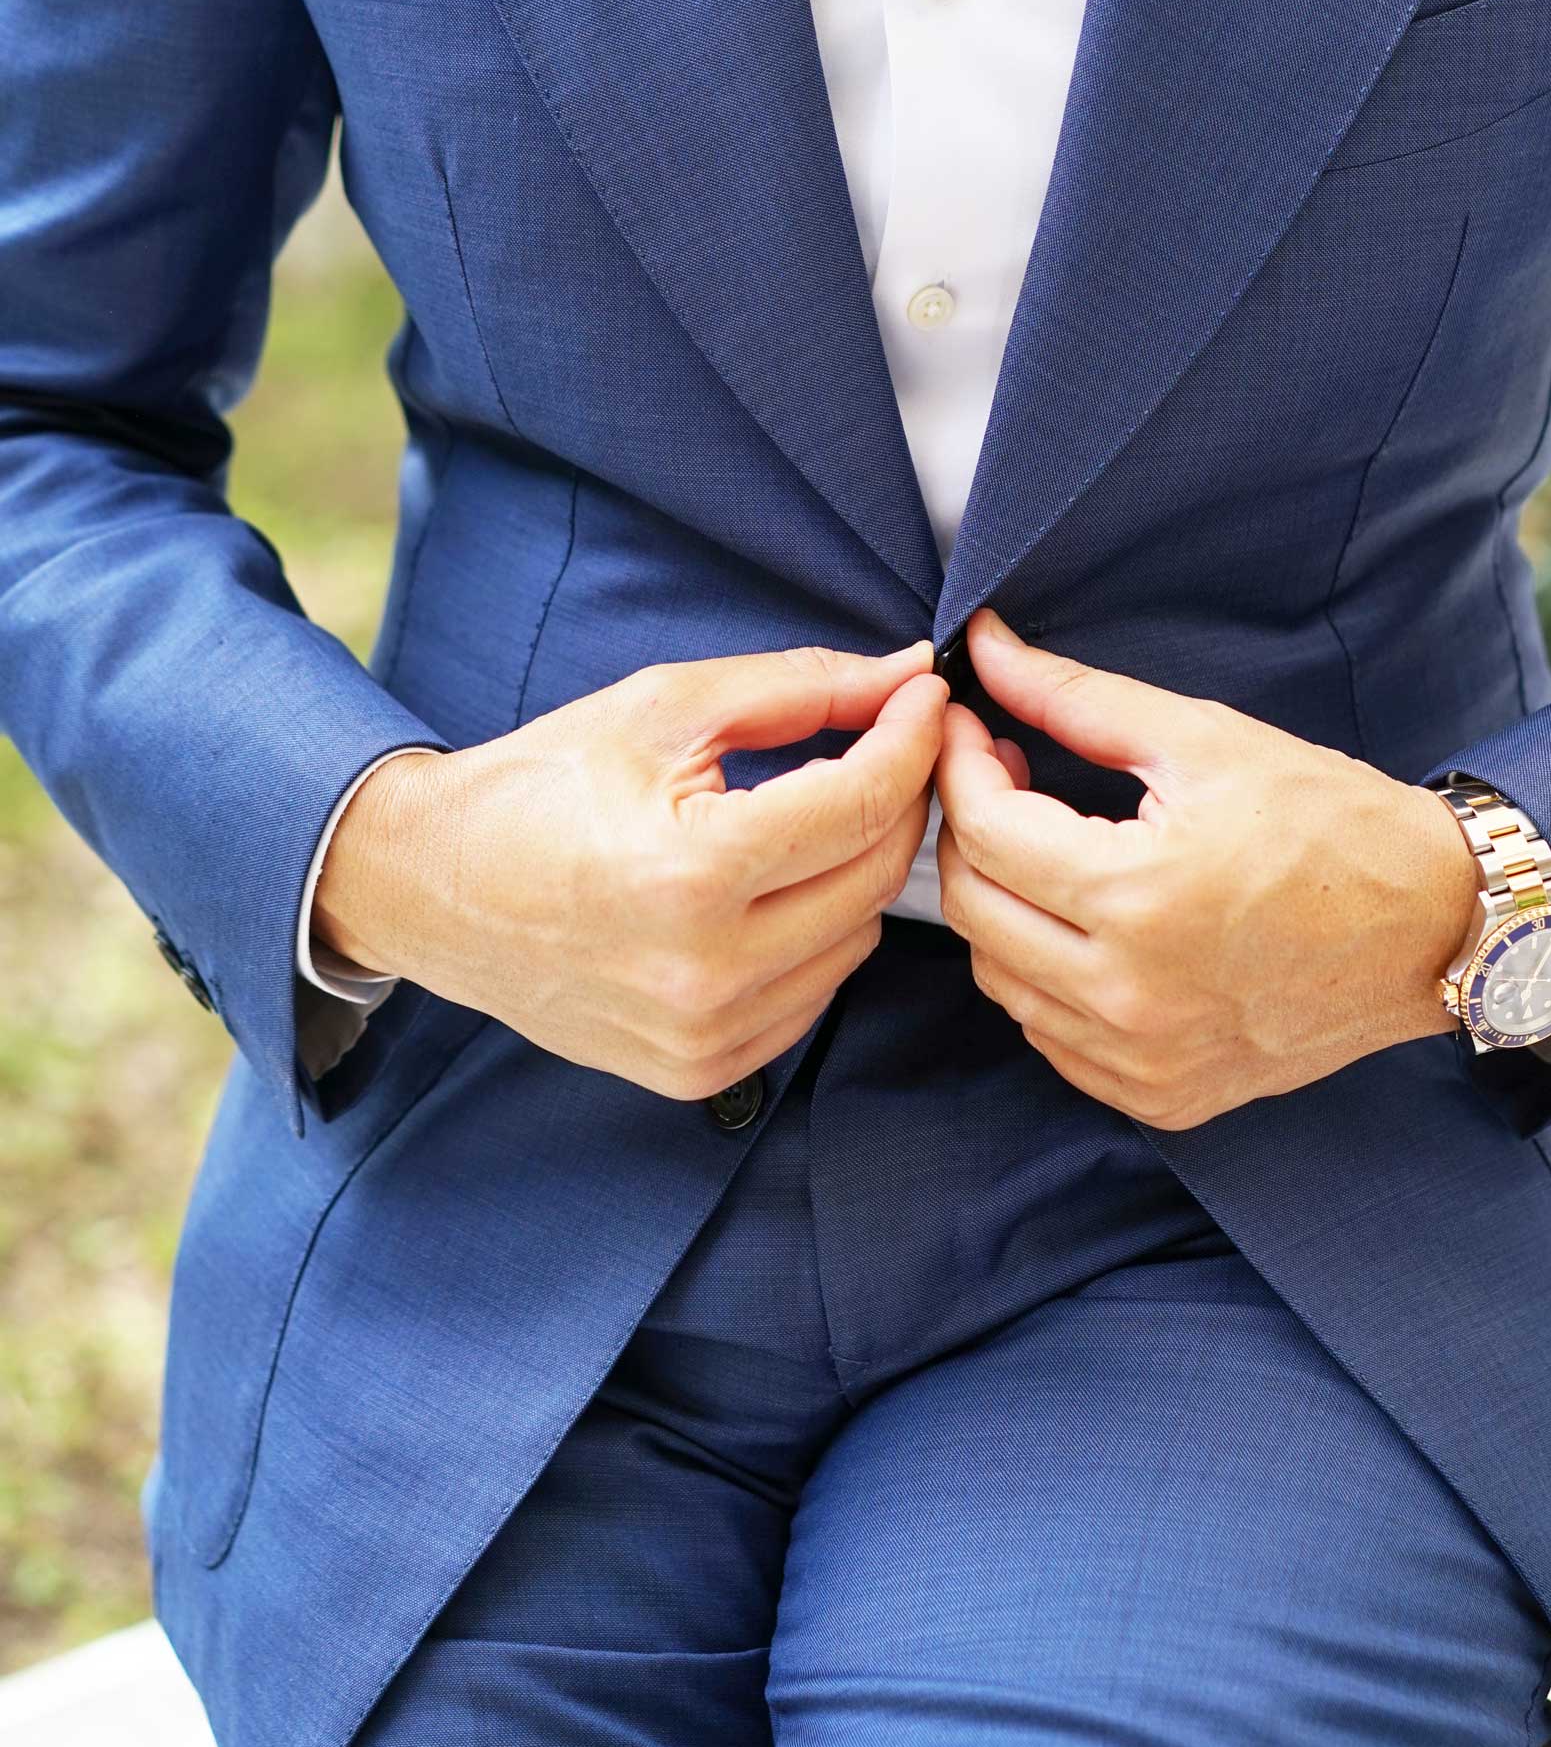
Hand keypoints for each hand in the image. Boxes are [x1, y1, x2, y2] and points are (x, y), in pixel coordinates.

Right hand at [314, 641, 944, 1099]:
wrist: (432, 887)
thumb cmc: (541, 784)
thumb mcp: (665, 709)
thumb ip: (799, 688)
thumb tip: (902, 675)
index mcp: (692, 874)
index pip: (861, 803)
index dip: (911, 737)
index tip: (923, 694)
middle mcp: (705, 972)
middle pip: (876, 875)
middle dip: (897, 796)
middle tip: (889, 740)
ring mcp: (705, 1035)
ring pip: (859, 939)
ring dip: (858, 868)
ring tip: (821, 812)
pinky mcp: (701, 1071)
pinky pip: (815, 994)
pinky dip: (818, 933)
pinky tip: (777, 886)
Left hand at [933, 611, 1481, 1129]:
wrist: (1434, 926)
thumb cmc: (1332, 820)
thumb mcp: (1205, 739)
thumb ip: (1078, 698)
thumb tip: (985, 648)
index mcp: (1139, 900)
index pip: (985, 832)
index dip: (961, 766)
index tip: (972, 727)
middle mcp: (1130, 997)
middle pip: (972, 910)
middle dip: (969, 830)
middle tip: (1006, 776)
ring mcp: (1144, 1061)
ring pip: (1001, 979)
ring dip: (1003, 904)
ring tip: (1049, 846)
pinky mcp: (1162, 1097)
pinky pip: (1052, 1036)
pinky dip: (1045, 976)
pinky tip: (1086, 923)